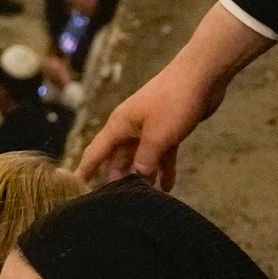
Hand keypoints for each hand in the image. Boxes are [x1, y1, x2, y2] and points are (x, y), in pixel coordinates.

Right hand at [82, 56, 221, 187]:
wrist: (201, 75)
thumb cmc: (173, 102)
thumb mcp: (157, 136)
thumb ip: (146, 160)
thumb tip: (138, 178)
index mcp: (120, 125)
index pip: (96, 151)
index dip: (86, 169)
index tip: (75, 187)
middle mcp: (130, 127)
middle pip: (118, 157)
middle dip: (118, 178)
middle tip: (118, 203)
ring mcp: (149, 127)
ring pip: (140, 157)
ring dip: (142, 176)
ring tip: (143, 199)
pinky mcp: (168, 128)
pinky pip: (161, 153)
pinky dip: (163, 168)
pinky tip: (168, 187)